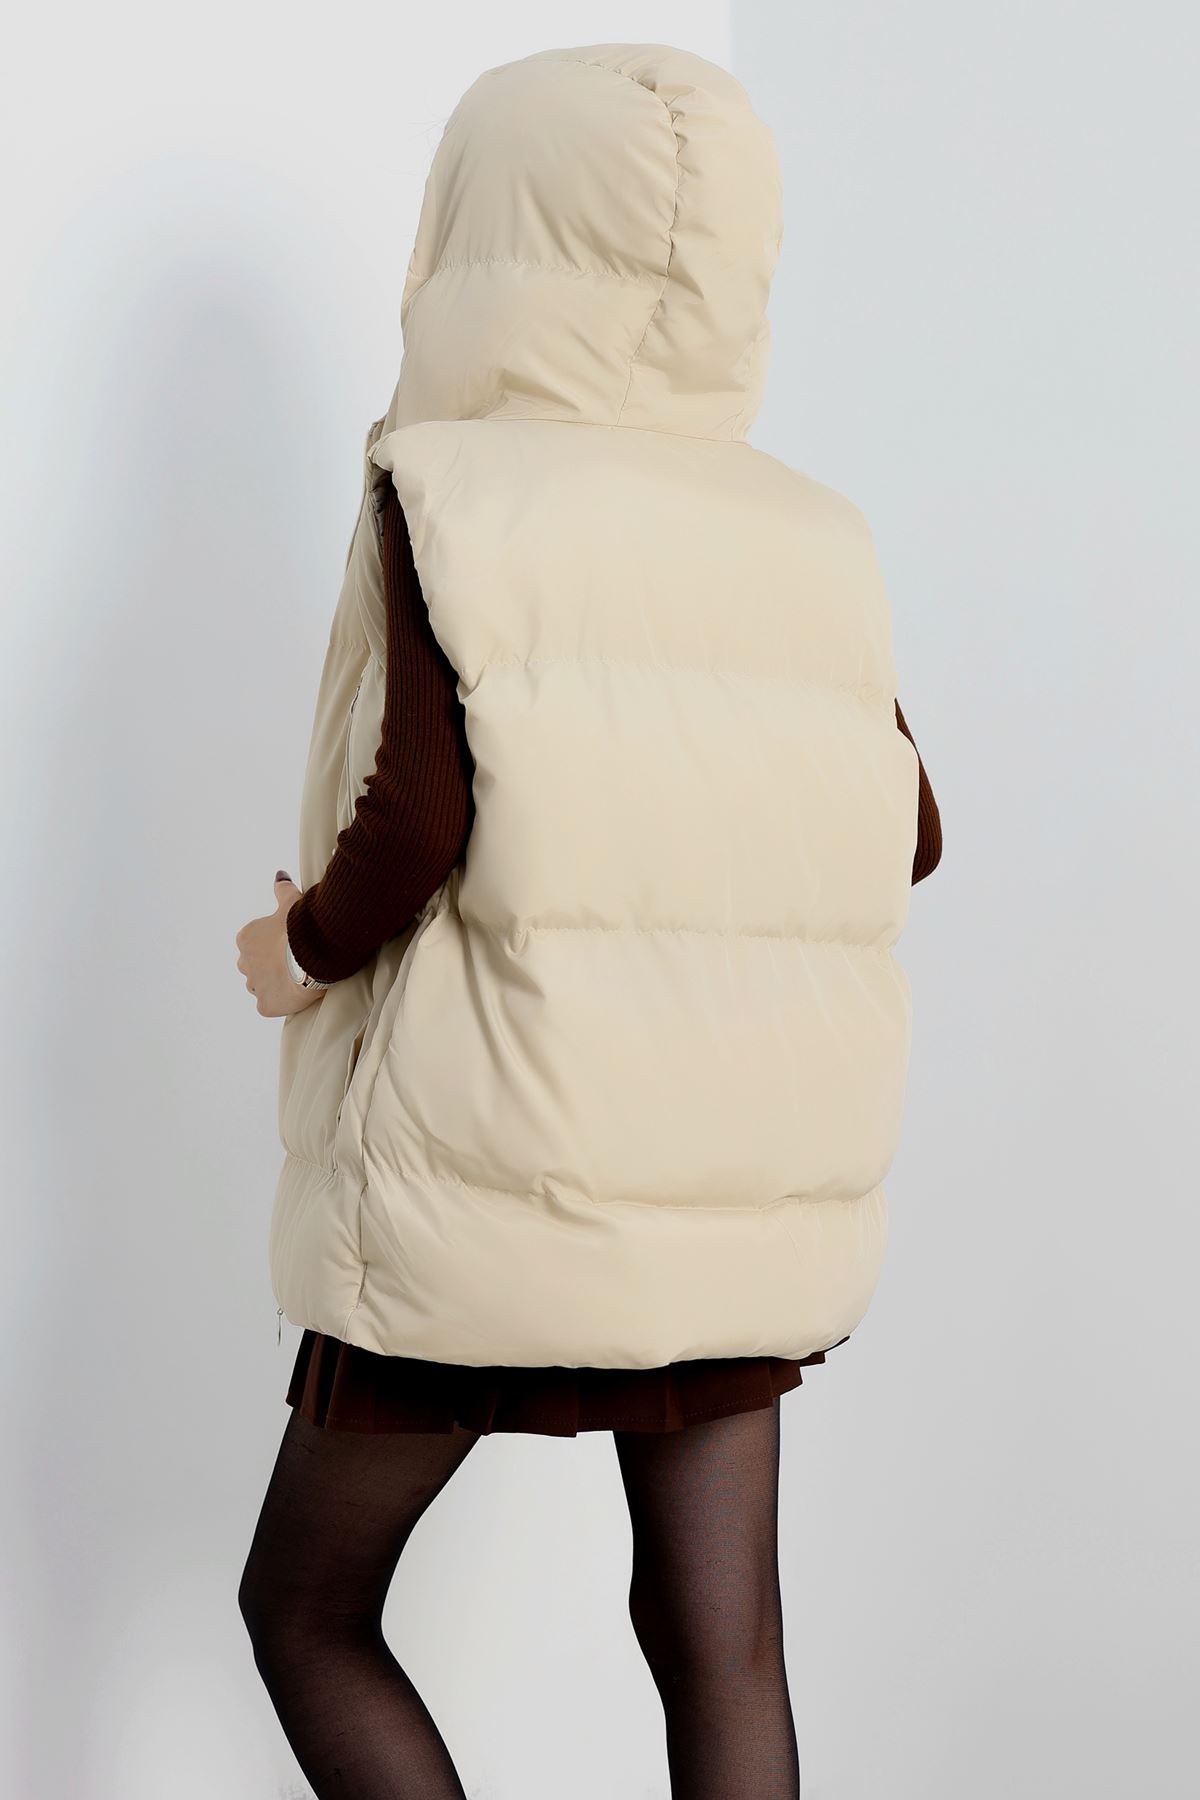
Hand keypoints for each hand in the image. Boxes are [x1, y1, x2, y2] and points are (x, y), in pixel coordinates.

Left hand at [235, 873, 326, 1017]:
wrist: (314, 951)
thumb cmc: (303, 924)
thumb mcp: (293, 901)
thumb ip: (282, 889)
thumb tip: (279, 875)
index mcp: (246, 938)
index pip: (254, 945)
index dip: (273, 946)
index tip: (290, 945)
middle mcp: (244, 963)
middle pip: (254, 967)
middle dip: (269, 966)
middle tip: (293, 963)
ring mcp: (254, 986)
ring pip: (260, 987)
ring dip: (274, 985)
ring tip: (296, 979)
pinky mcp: (265, 1006)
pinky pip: (268, 1006)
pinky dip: (279, 1003)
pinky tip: (295, 995)